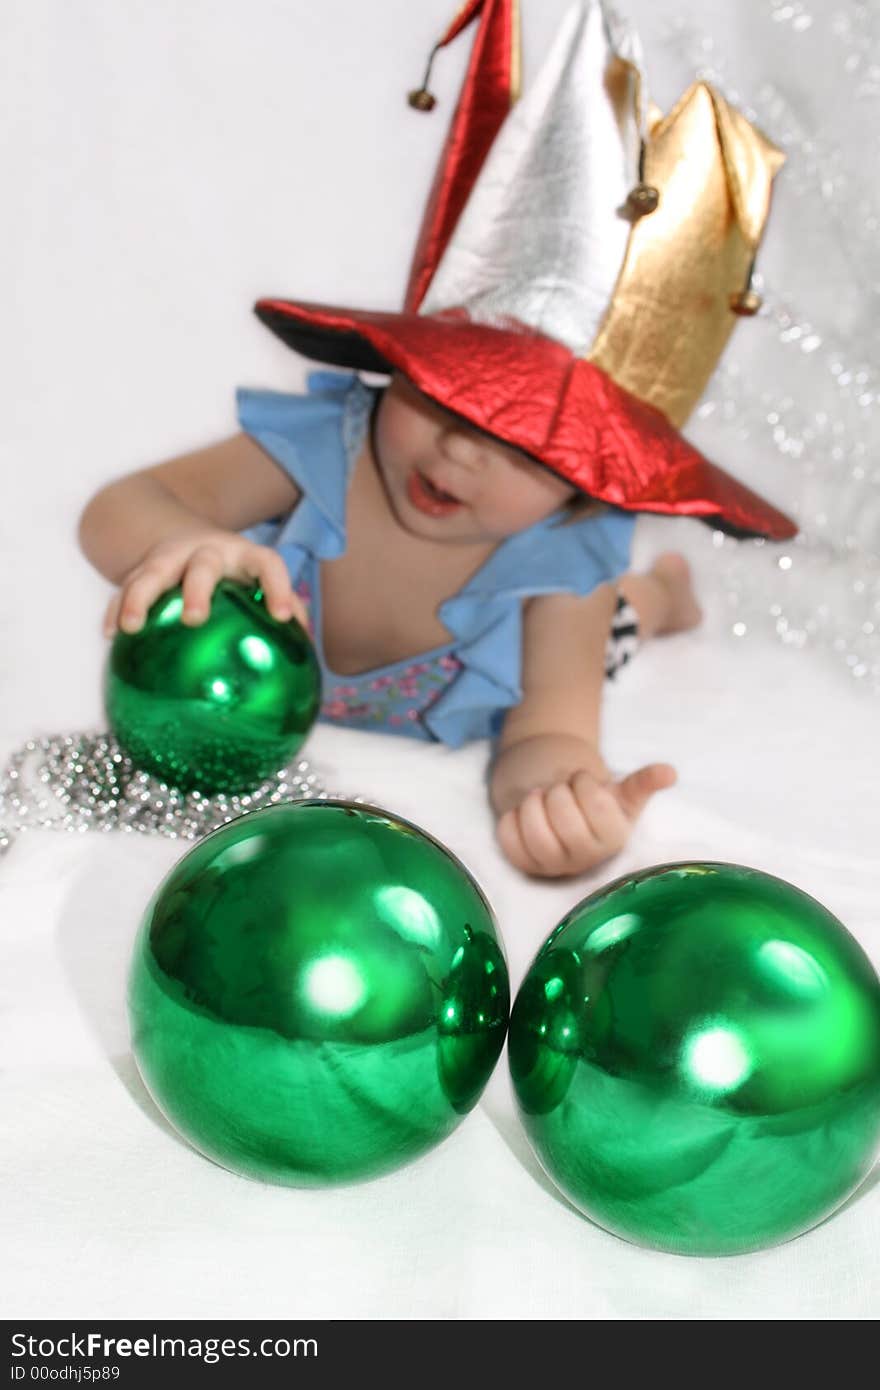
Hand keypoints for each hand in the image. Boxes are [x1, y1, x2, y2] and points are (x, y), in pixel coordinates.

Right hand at [102, 528, 308, 636]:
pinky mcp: (142, 567)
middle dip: (197, 590)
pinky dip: (116, 607)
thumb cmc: (232, 572)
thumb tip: (302, 641)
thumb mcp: (255, 578)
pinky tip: (110, 635)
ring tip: (130, 627)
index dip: (277, 586)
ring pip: (152, 573)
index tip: (282, 616)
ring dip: (139, 598)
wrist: (181, 534)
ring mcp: (170, 557)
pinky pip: (125, 587)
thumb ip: (278, 603)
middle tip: (194, 619)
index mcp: (242, 555)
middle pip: (202, 566)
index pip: (267, 563)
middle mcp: (205, 552)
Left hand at [496, 762, 676, 878]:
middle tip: (559, 789)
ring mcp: (553, 866)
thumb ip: (643, 782)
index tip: (582, 781)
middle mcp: (585, 859)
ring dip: (532, 803)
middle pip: (563, 819)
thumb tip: (669, 772)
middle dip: (557, 792)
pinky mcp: (525, 865)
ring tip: (540, 797)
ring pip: (534, 833)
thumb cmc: (594, 802)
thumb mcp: (621, 791)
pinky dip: (510, 818)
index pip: (595, 805)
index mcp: (614, 838)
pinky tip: (522, 813)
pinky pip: (508, 841)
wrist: (562, 812)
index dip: (582, 783)